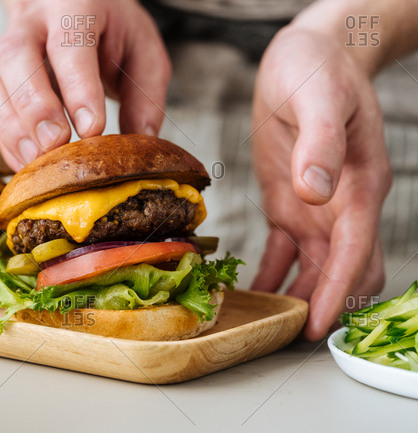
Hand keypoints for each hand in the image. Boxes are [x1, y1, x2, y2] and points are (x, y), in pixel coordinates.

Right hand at [0, 0, 170, 170]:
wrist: (72, 10)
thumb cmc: (108, 30)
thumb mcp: (142, 50)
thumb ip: (145, 93)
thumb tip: (140, 140)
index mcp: (75, 8)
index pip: (71, 45)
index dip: (78, 88)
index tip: (91, 129)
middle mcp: (32, 23)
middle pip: (17, 57)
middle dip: (35, 106)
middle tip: (55, 144)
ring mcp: (4, 47)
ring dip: (12, 129)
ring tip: (36, 162)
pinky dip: (5, 140)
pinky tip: (25, 162)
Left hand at [250, 28, 391, 339]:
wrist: (307, 58)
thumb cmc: (319, 71)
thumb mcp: (320, 98)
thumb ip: (320, 145)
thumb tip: (314, 193)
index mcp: (358, 186)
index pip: (354, 251)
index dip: (336, 291)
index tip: (316, 325)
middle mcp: (340, 206)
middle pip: (342, 272)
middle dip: (322, 306)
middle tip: (286, 338)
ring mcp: (315, 209)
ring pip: (313, 269)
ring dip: (296, 296)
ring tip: (263, 324)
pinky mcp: (288, 205)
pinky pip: (281, 251)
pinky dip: (270, 274)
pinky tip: (251, 291)